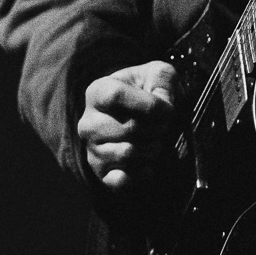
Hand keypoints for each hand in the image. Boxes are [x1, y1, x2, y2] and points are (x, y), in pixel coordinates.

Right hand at [77, 61, 178, 191]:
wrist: (141, 116)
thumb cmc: (149, 91)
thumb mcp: (159, 74)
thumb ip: (164, 82)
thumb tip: (164, 107)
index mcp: (97, 92)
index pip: (116, 95)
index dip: (148, 104)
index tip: (167, 108)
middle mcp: (88, 123)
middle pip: (128, 128)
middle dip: (156, 128)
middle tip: (162, 125)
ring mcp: (92, 150)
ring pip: (128, 153)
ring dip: (152, 148)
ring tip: (155, 139)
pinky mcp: (101, 174)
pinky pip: (123, 179)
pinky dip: (143, 171)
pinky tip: (148, 160)